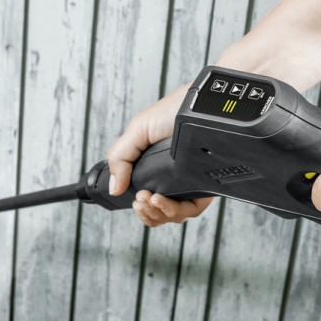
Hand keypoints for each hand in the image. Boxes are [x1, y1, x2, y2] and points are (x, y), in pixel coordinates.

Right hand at [107, 85, 214, 225]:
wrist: (200, 105)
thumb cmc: (175, 110)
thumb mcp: (139, 130)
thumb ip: (121, 157)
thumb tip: (114, 188)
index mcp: (160, 169)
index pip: (149, 199)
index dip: (141, 207)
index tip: (134, 200)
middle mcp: (176, 178)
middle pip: (160, 212)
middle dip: (147, 212)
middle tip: (140, 200)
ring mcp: (192, 183)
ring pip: (174, 215)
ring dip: (158, 213)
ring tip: (149, 199)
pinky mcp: (207, 186)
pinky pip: (191, 210)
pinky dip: (172, 210)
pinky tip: (161, 199)